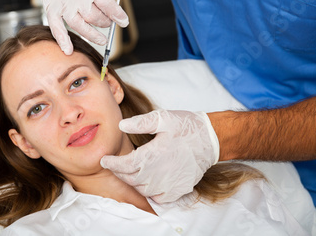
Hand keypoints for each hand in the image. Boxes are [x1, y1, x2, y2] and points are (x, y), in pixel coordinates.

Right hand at [27, 0, 136, 54]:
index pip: (108, 5)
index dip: (118, 16)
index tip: (124, 21)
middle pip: (95, 17)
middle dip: (105, 23)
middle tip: (109, 24)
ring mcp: (63, 4)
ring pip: (80, 25)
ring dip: (92, 35)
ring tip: (101, 39)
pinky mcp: (51, 8)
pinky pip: (56, 27)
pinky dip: (62, 40)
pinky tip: (68, 50)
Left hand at [100, 109, 219, 202]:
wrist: (211, 139)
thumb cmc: (186, 127)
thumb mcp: (163, 118)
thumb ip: (140, 123)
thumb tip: (121, 125)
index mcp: (153, 154)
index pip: (125, 165)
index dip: (112, 163)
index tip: (105, 159)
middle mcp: (159, 173)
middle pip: (131, 178)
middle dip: (120, 172)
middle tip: (115, 164)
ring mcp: (169, 184)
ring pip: (142, 189)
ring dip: (133, 181)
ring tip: (130, 171)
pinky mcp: (178, 190)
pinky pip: (157, 197)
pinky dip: (149, 191)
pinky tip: (147, 181)